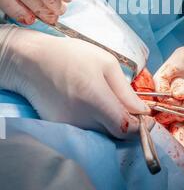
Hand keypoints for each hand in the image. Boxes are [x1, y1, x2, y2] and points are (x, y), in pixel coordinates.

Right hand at [0, 25, 150, 137]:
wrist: (31, 61)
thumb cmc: (71, 56)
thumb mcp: (106, 63)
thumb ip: (126, 91)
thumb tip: (143, 111)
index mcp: (95, 99)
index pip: (126, 129)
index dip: (140, 126)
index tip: (145, 117)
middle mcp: (82, 118)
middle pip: (115, 133)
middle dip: (126, 122)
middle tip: (125, 104)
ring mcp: (70, 126)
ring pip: (102, 132)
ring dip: (109, 120)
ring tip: (101, 97)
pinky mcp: (61, 127)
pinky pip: (87, 129)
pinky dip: (93, 120)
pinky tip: (86, 101)